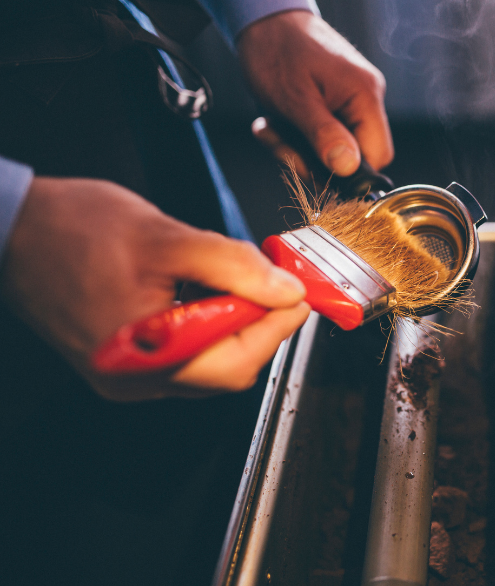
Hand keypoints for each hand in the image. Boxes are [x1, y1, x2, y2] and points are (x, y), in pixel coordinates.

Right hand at [0, 177, 309, 400]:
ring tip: (244, 284)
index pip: (238, 360)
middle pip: (228, 367)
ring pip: (210, 363)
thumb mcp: (166, 237)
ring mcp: (130, 375)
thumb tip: (284, 289)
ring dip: (238, 325)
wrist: (14, 231)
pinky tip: (211, 296)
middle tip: (277, 285)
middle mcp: (136, 379)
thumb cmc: (73, 229)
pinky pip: (187, 355)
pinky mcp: (127, 361)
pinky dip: (211, 328)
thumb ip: (233, 266)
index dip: (279, 327)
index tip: (300, 295)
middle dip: (262, 325)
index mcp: (144, 355)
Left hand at [237, 10, 393, 176]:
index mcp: (365, 96)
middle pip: (353, 157)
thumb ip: (323, 135)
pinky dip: (294, 137)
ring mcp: (349, 102)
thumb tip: (347, 168)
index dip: (349, 172)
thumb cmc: (277, 52)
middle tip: (282, 144)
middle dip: (314, 161)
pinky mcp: (333, 104)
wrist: (263, 21)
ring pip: (331, 151)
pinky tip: (274, 121)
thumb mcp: (296, 100)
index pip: (379, 156)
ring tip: (271, 127)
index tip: (315, 167)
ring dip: (296, 149)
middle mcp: (365, 100)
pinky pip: (319, 136)